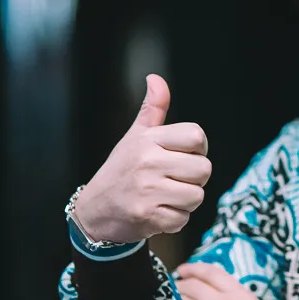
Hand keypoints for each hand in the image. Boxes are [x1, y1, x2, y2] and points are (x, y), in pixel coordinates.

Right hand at [74, 74, 211, 244]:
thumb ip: (153, 109)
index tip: (183, 156)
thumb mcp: (135, 136)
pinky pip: (183, 219)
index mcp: (148, 140)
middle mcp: (148, 162)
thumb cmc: (121, 170)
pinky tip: (158, 212)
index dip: (198, 149)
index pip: (197, 136)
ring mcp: (147, 190)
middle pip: (204, 169)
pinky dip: (175, 220)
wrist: (94, 210)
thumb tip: (156, 79)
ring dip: (185, 201)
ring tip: (165, 196)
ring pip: (197, 196)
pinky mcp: (148, 216)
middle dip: (194, 179)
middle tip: (173, 180)